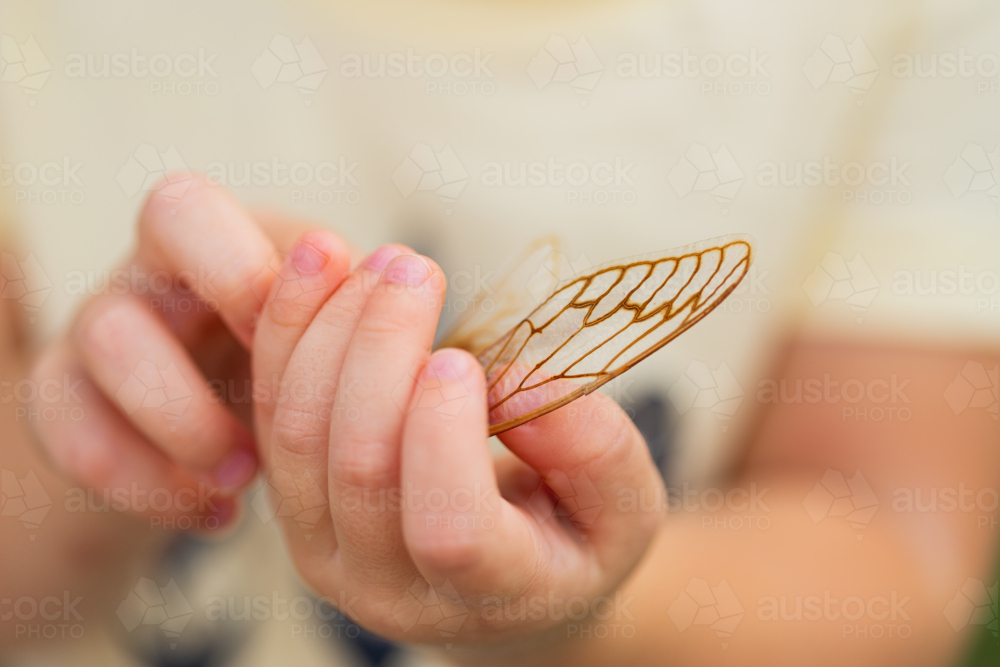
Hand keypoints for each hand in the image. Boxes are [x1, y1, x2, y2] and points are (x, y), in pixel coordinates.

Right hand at [28, 174, 330, 530]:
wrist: (207, 433)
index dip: (250, 270)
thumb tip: (415, 286)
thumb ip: (357, 312)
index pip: (207, 205)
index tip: (317, 343)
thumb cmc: (286, 371)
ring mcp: (100, 329)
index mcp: (224, 239)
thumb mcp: (329, 339)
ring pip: (105, 338)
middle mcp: (158, 267)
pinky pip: (71, 433)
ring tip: (247, 475)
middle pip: (159, 220)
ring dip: (186, 418)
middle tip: (279, 381)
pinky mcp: (66, 403)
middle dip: (231, 297)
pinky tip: (221, 514)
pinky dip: (149, 486)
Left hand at [251, 240, 665, 646]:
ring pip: (300, 433)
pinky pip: (272, 408)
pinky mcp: (292, 499)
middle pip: (360, 468)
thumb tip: (514, 384)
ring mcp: (325, 546)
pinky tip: (321, 261)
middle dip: (382, 352)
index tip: (464, 356)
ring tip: (379, 260)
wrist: (501, 574)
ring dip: (331, 329)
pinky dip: (289, 329)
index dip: (446, 442)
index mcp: (489, 596)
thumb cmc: (573, 535)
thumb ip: (595, 453)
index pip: (448, 535)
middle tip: (416, 269)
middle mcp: (387, 587)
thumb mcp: (625, 505)